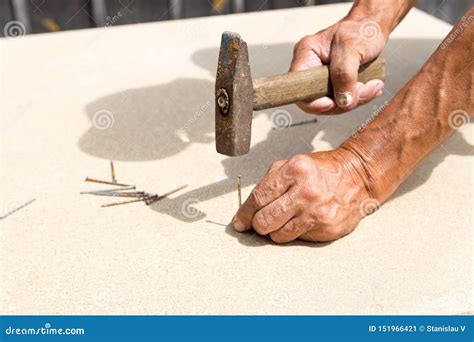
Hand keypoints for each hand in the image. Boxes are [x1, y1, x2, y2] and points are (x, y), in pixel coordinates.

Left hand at [231, 150, 376, 242]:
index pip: (258, 198)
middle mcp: (306, 192)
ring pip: (278, 235)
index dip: (244, 213)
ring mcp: (317, 212)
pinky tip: (300, 221)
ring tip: (282, 219)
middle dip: (257, 224)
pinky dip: (292, 233)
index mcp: (294, 171)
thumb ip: (270, 181)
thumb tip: (248, 208)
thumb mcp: (293, 163)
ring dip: (274, 230)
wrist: (357, 177)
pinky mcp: (326, 228)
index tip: (239, 222)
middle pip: (264, 221)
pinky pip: (297, 238)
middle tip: (260, 221)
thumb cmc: (321, 170)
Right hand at [290, 17, 386, 113]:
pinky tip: (371, 88)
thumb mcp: (352, 48)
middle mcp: (309, 68)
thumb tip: (343, 102)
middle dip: (341, 102)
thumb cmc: (361, 30)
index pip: (299, 89)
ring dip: (354, 100)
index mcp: (306, 55)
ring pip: (331, 103)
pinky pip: (341, 100)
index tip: (333, 102)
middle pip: (316, 100)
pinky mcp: (333, 84)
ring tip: (373, 86)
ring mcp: (320, 78)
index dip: (313, 103)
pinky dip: (357, 98)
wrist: (373, 28)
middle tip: (364, 89)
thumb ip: (345, 74)